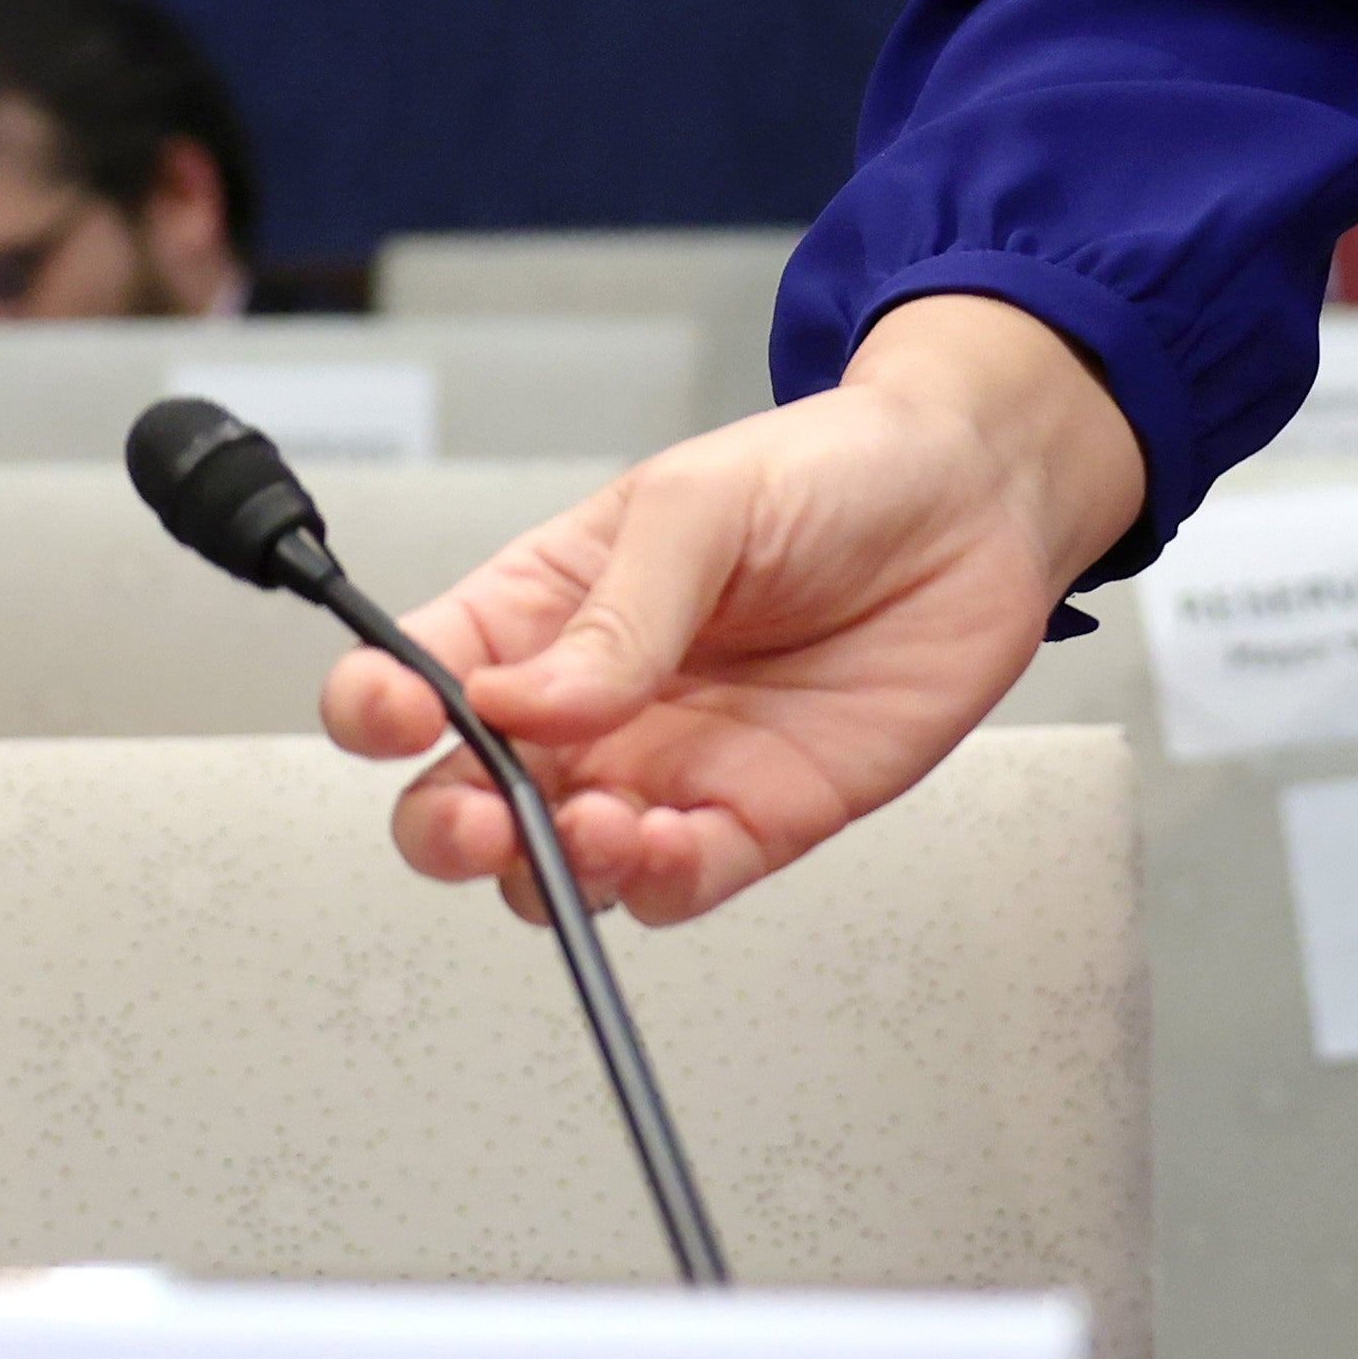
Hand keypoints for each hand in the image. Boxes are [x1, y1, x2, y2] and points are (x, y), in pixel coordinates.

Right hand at [333, 296, 1146, 924]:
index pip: (422, 671)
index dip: (381, 703)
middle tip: (479, 814)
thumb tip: (525, 700)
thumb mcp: (700, 505)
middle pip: (463, 798)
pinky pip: (677, 885)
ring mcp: (666, 769)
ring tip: (595, 826)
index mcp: (545, 607)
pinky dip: (656, 886)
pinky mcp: (754, 820)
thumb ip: (613, 611)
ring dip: (552, 868)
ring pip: (558, 863)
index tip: (395, 712)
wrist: (976, 502)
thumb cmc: (831, 473)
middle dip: (444, 824)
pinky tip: (667, 848)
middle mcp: (590, 703)